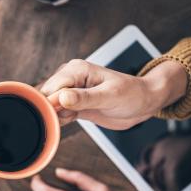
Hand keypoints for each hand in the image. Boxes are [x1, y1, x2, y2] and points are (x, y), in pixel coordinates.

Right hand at [39, 59, 187, 128]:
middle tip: (67, 119)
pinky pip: (58, 113)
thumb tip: (62, 97)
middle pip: (46, 96)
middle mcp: (70, 78)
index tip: (56, 117)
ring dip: (55, 117)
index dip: (50, 103)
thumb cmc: (133, 94)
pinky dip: (60, 120)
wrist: (144, 103)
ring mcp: (70, 91)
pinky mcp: (73, 104)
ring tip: (74, 118)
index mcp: (76, 69)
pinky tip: (72, 120)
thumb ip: (85, 98)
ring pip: (49, 106)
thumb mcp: (110, 96)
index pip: (52, 87)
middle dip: (50, 111)